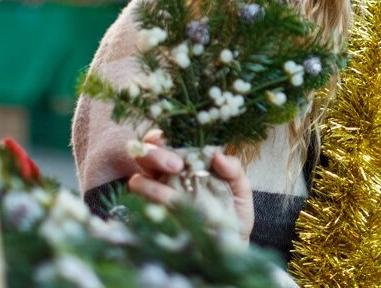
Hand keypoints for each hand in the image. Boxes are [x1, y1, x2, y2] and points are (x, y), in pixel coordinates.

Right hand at [128, 129, 254, 241]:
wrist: (230, 246)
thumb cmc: (234, 212)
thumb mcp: (241, 189)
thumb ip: (234, 170)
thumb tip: (218, 156)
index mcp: (189, 160)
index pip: (169, 138)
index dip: (165, 134)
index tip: (177, 141)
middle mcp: (169, 173)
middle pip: (147, 151)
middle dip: (156, 153)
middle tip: (176, 164)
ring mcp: (159, 193)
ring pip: (139, 176)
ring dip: (149, 178)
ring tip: (168, 188)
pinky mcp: (153, 213)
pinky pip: (141, 201)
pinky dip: (150, 195)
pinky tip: (167, 201)